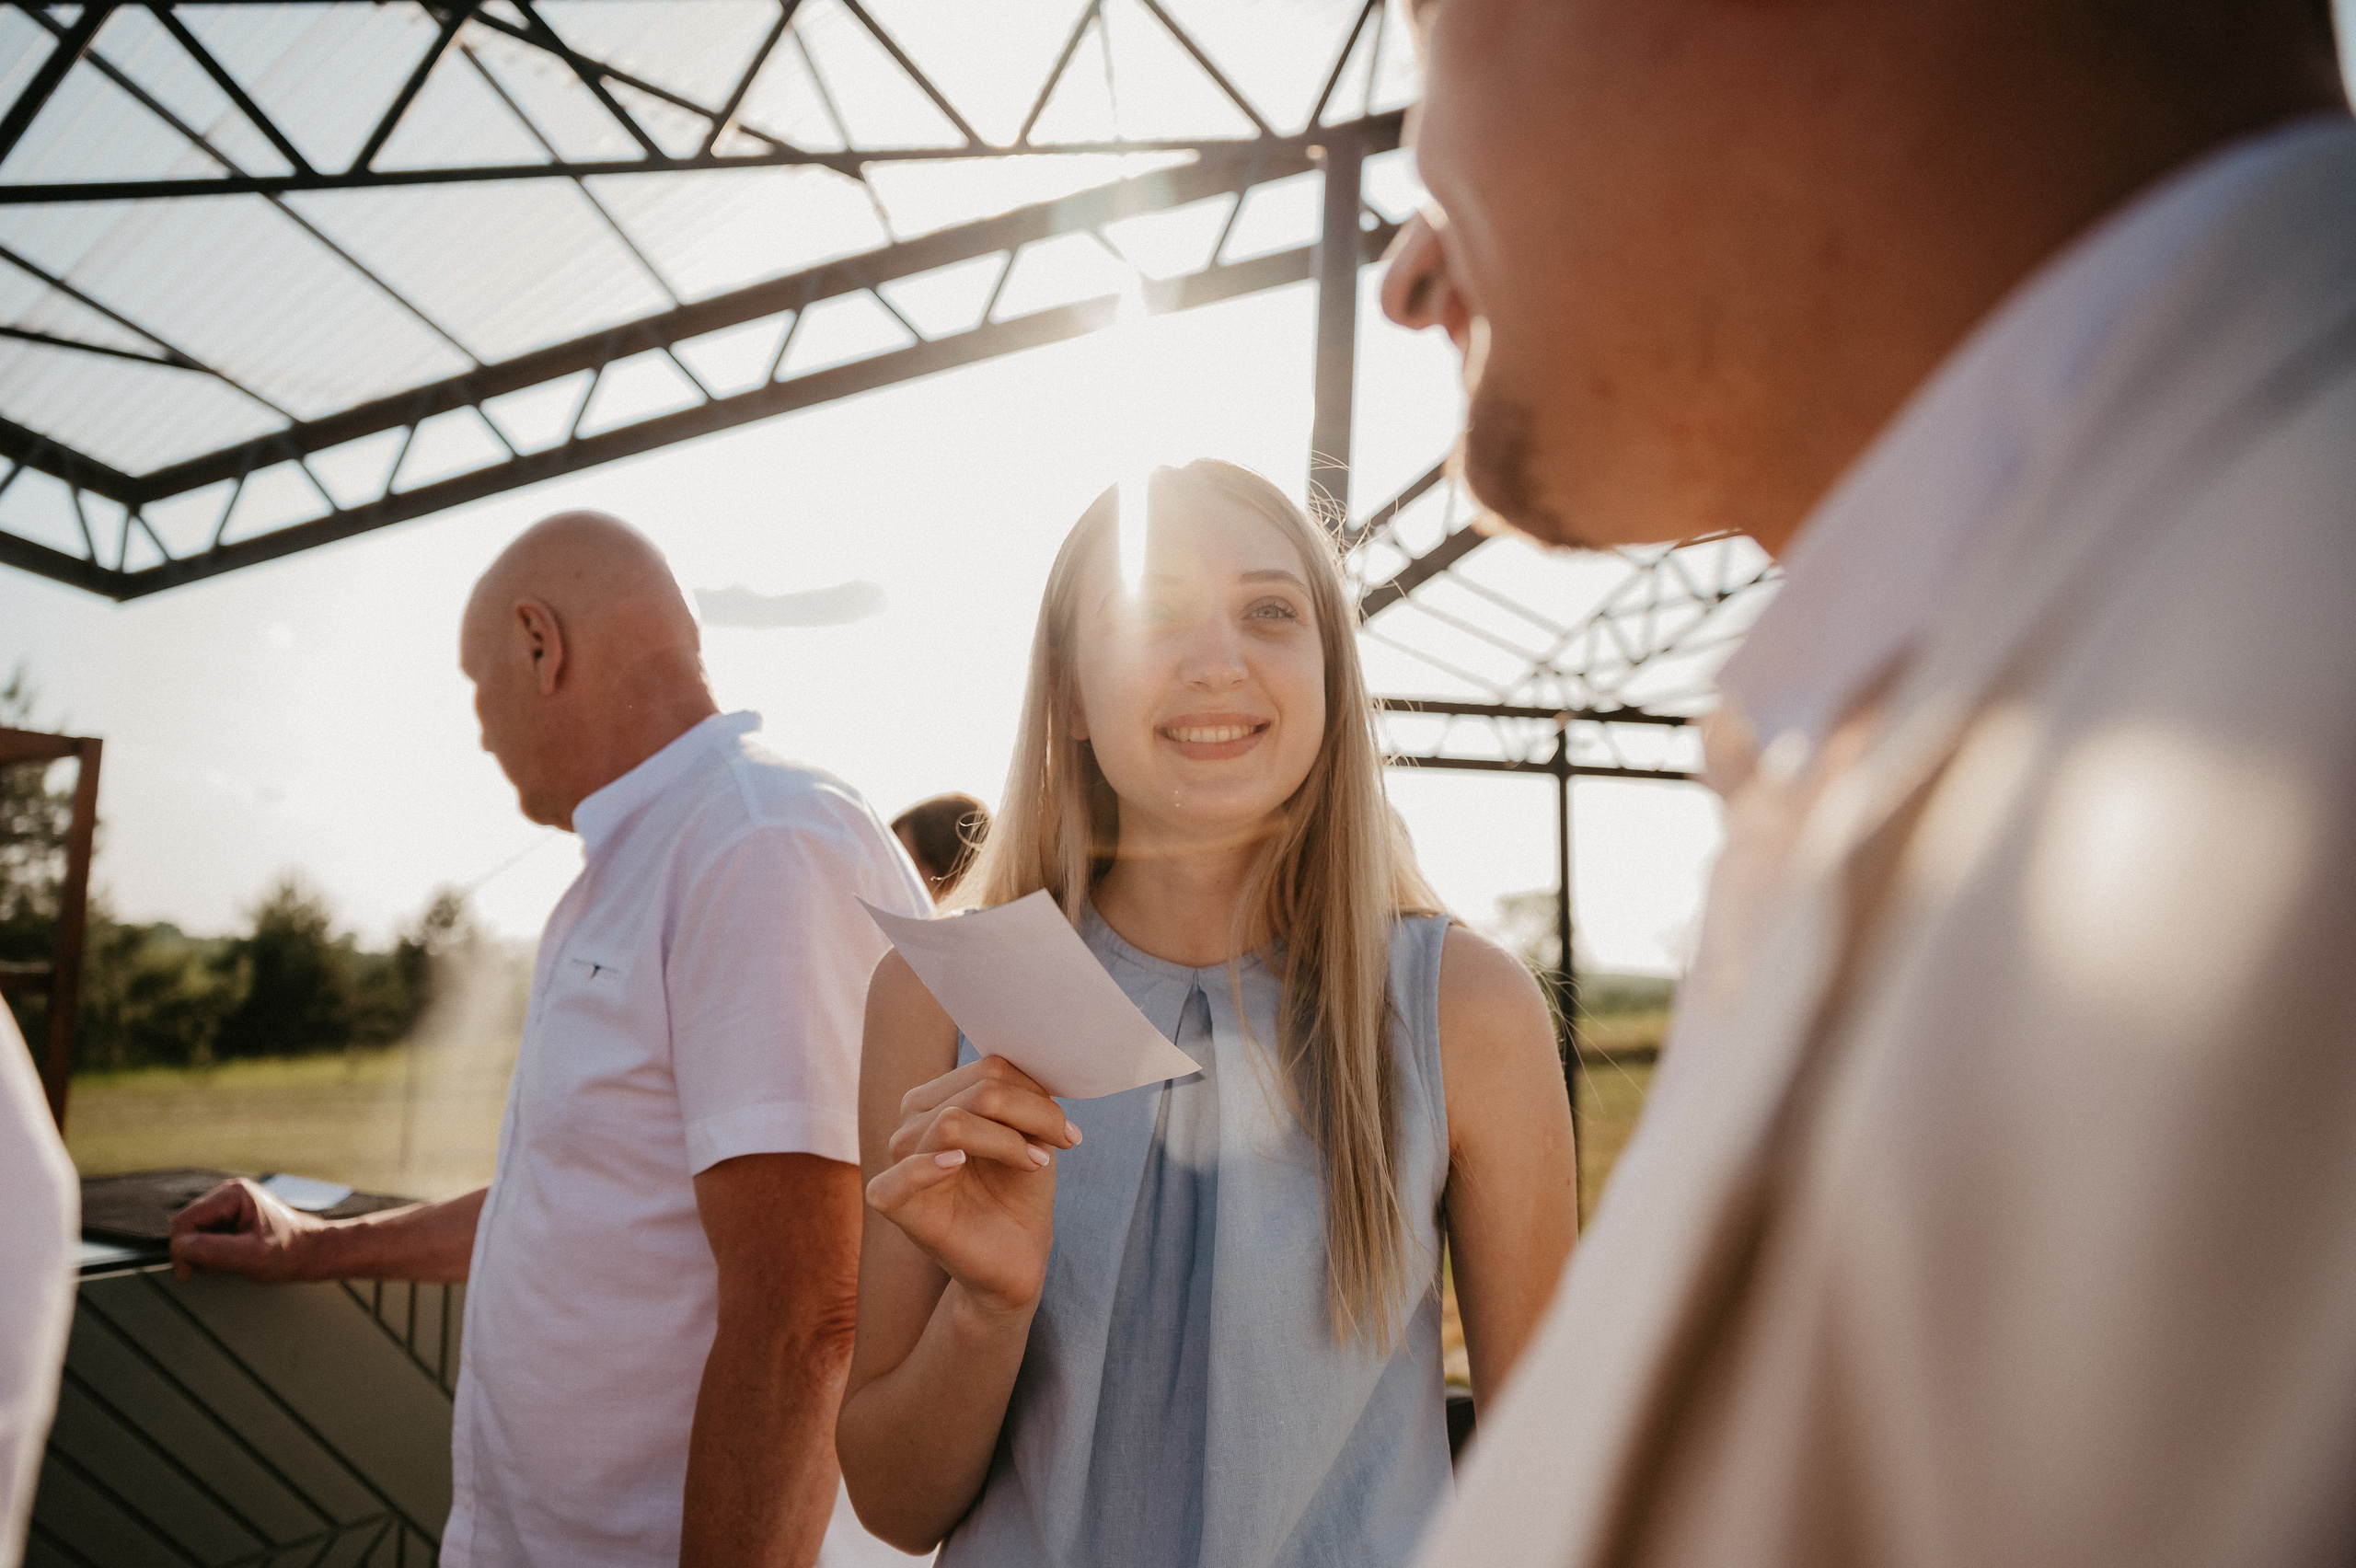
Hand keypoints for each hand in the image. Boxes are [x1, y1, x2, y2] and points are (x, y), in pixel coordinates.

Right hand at [168, 1178, 324, 1281]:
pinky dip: (213, 1255)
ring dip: (205, 1255)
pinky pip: (206, 1240)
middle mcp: (229, 1194)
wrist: (314, 1253)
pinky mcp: (231, 1220)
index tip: (188, 1274)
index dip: (181, 1249)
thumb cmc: (291, 1252)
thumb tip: (180, 1246)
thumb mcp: (252, 1255)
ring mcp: (230, 1207)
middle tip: (218, 1270)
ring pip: (194, 1235)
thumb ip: (214, 1250)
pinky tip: (233, 1260)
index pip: (185, 1220)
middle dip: (195, 1252)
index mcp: (234, 1194)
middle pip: (187, 1226)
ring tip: (232, 1263)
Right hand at [865, 1056, 1080, 1316]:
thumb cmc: (1018, 1192)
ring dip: (1008, 1141)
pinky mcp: (893, 1201)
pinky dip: (931, 1165)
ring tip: (1036, 1163)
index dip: (1036, 1092)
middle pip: (979, 1090)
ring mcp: (900, 1159)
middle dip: (1032, 1114)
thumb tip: (1031, 1063)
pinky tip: (958, 1164)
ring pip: (954, 1121)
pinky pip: (905, 1172)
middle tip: (1060, 1144)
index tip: (1066, 1129)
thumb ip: (1018, 1098)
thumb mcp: (1028, 1136)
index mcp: (941, 1098)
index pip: (989, 1070)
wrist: (1015, 1256)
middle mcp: (914, 1121)